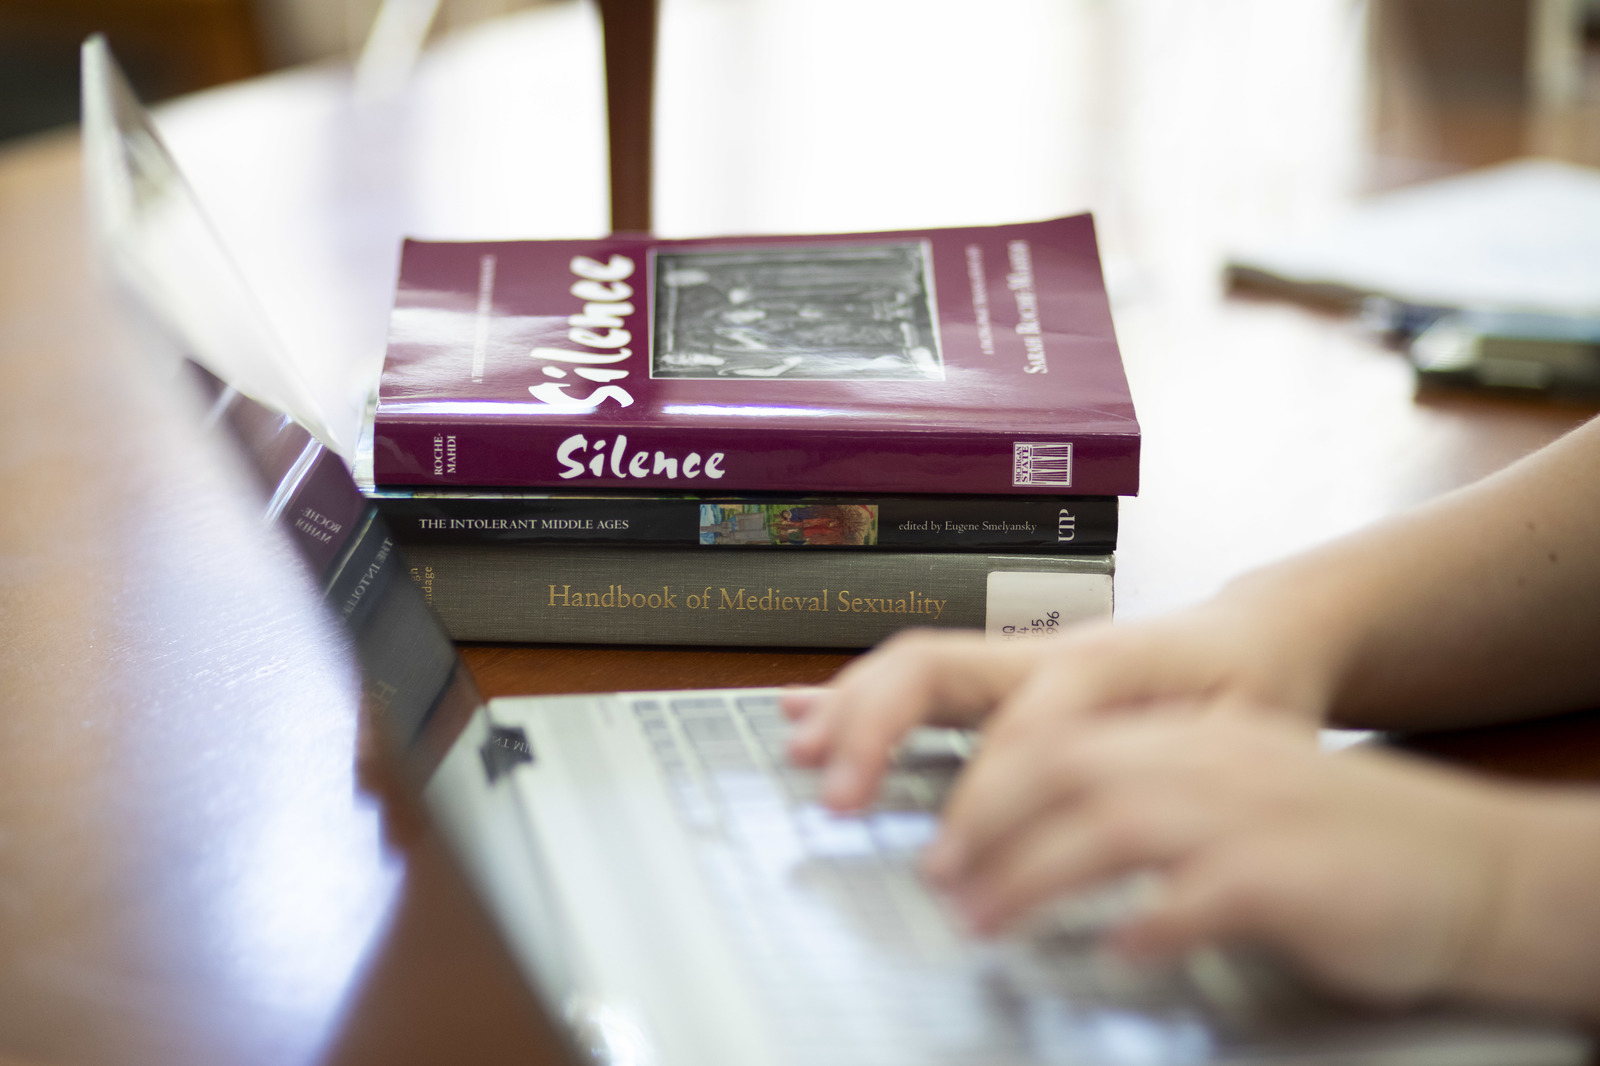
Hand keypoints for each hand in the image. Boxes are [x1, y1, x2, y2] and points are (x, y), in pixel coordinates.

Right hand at [785, 596, 1343, 810]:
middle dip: (874, 727)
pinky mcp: (1000, 673)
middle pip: (933, 664)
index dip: (979, 798)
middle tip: (838, 797)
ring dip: (850, 709)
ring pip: (911, 664)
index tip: (953, 867)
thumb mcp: (1252, 738)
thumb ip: (1192, 776)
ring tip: (801, 754)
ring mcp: (1015, 656)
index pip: (1018, 729)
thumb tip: (1133, 831)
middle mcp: (1045, 650)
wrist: (1262, 636)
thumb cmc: (1258, 690)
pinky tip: (802, 712)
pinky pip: (915, 674)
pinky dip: (854, 695)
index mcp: (1104, 664)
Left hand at [924, 710, 1534, 1005]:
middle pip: (1066, 770)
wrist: (1479, 868)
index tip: (940, 836)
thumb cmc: (1345, 844)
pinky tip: (1116, 950)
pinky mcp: (1293, 876)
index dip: (987, 784)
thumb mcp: (1237, 794)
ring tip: (985, 919)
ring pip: (1113, 825)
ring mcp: (1252, 813)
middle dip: (986, 824)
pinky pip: (1204, 893)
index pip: (1062, 738)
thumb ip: (1150, 798)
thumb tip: (1048, 833)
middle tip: (938, 880)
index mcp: (1193, 738)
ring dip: (1033, 874)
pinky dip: (1149, 921)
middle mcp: (1212, 761)